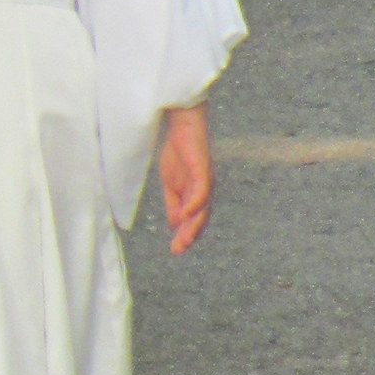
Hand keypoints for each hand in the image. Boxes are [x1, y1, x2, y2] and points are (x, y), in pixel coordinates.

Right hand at [159, 104, 212, 253]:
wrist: (182, 124)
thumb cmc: (178, 150)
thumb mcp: (170, 182)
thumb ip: (173, 203)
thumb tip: (174, 225)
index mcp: (195, 193)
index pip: (193, 219)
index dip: (186, 235)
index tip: (175, 250)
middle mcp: (204, 190)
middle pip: (200, 218)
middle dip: (190, 235)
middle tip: (178, 250)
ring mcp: (205, 181)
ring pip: (203, 209)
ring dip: (194, 226)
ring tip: (184, 240)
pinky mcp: (203, 170)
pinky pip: (201, 191)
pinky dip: (193, 205)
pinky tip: (184, 215)